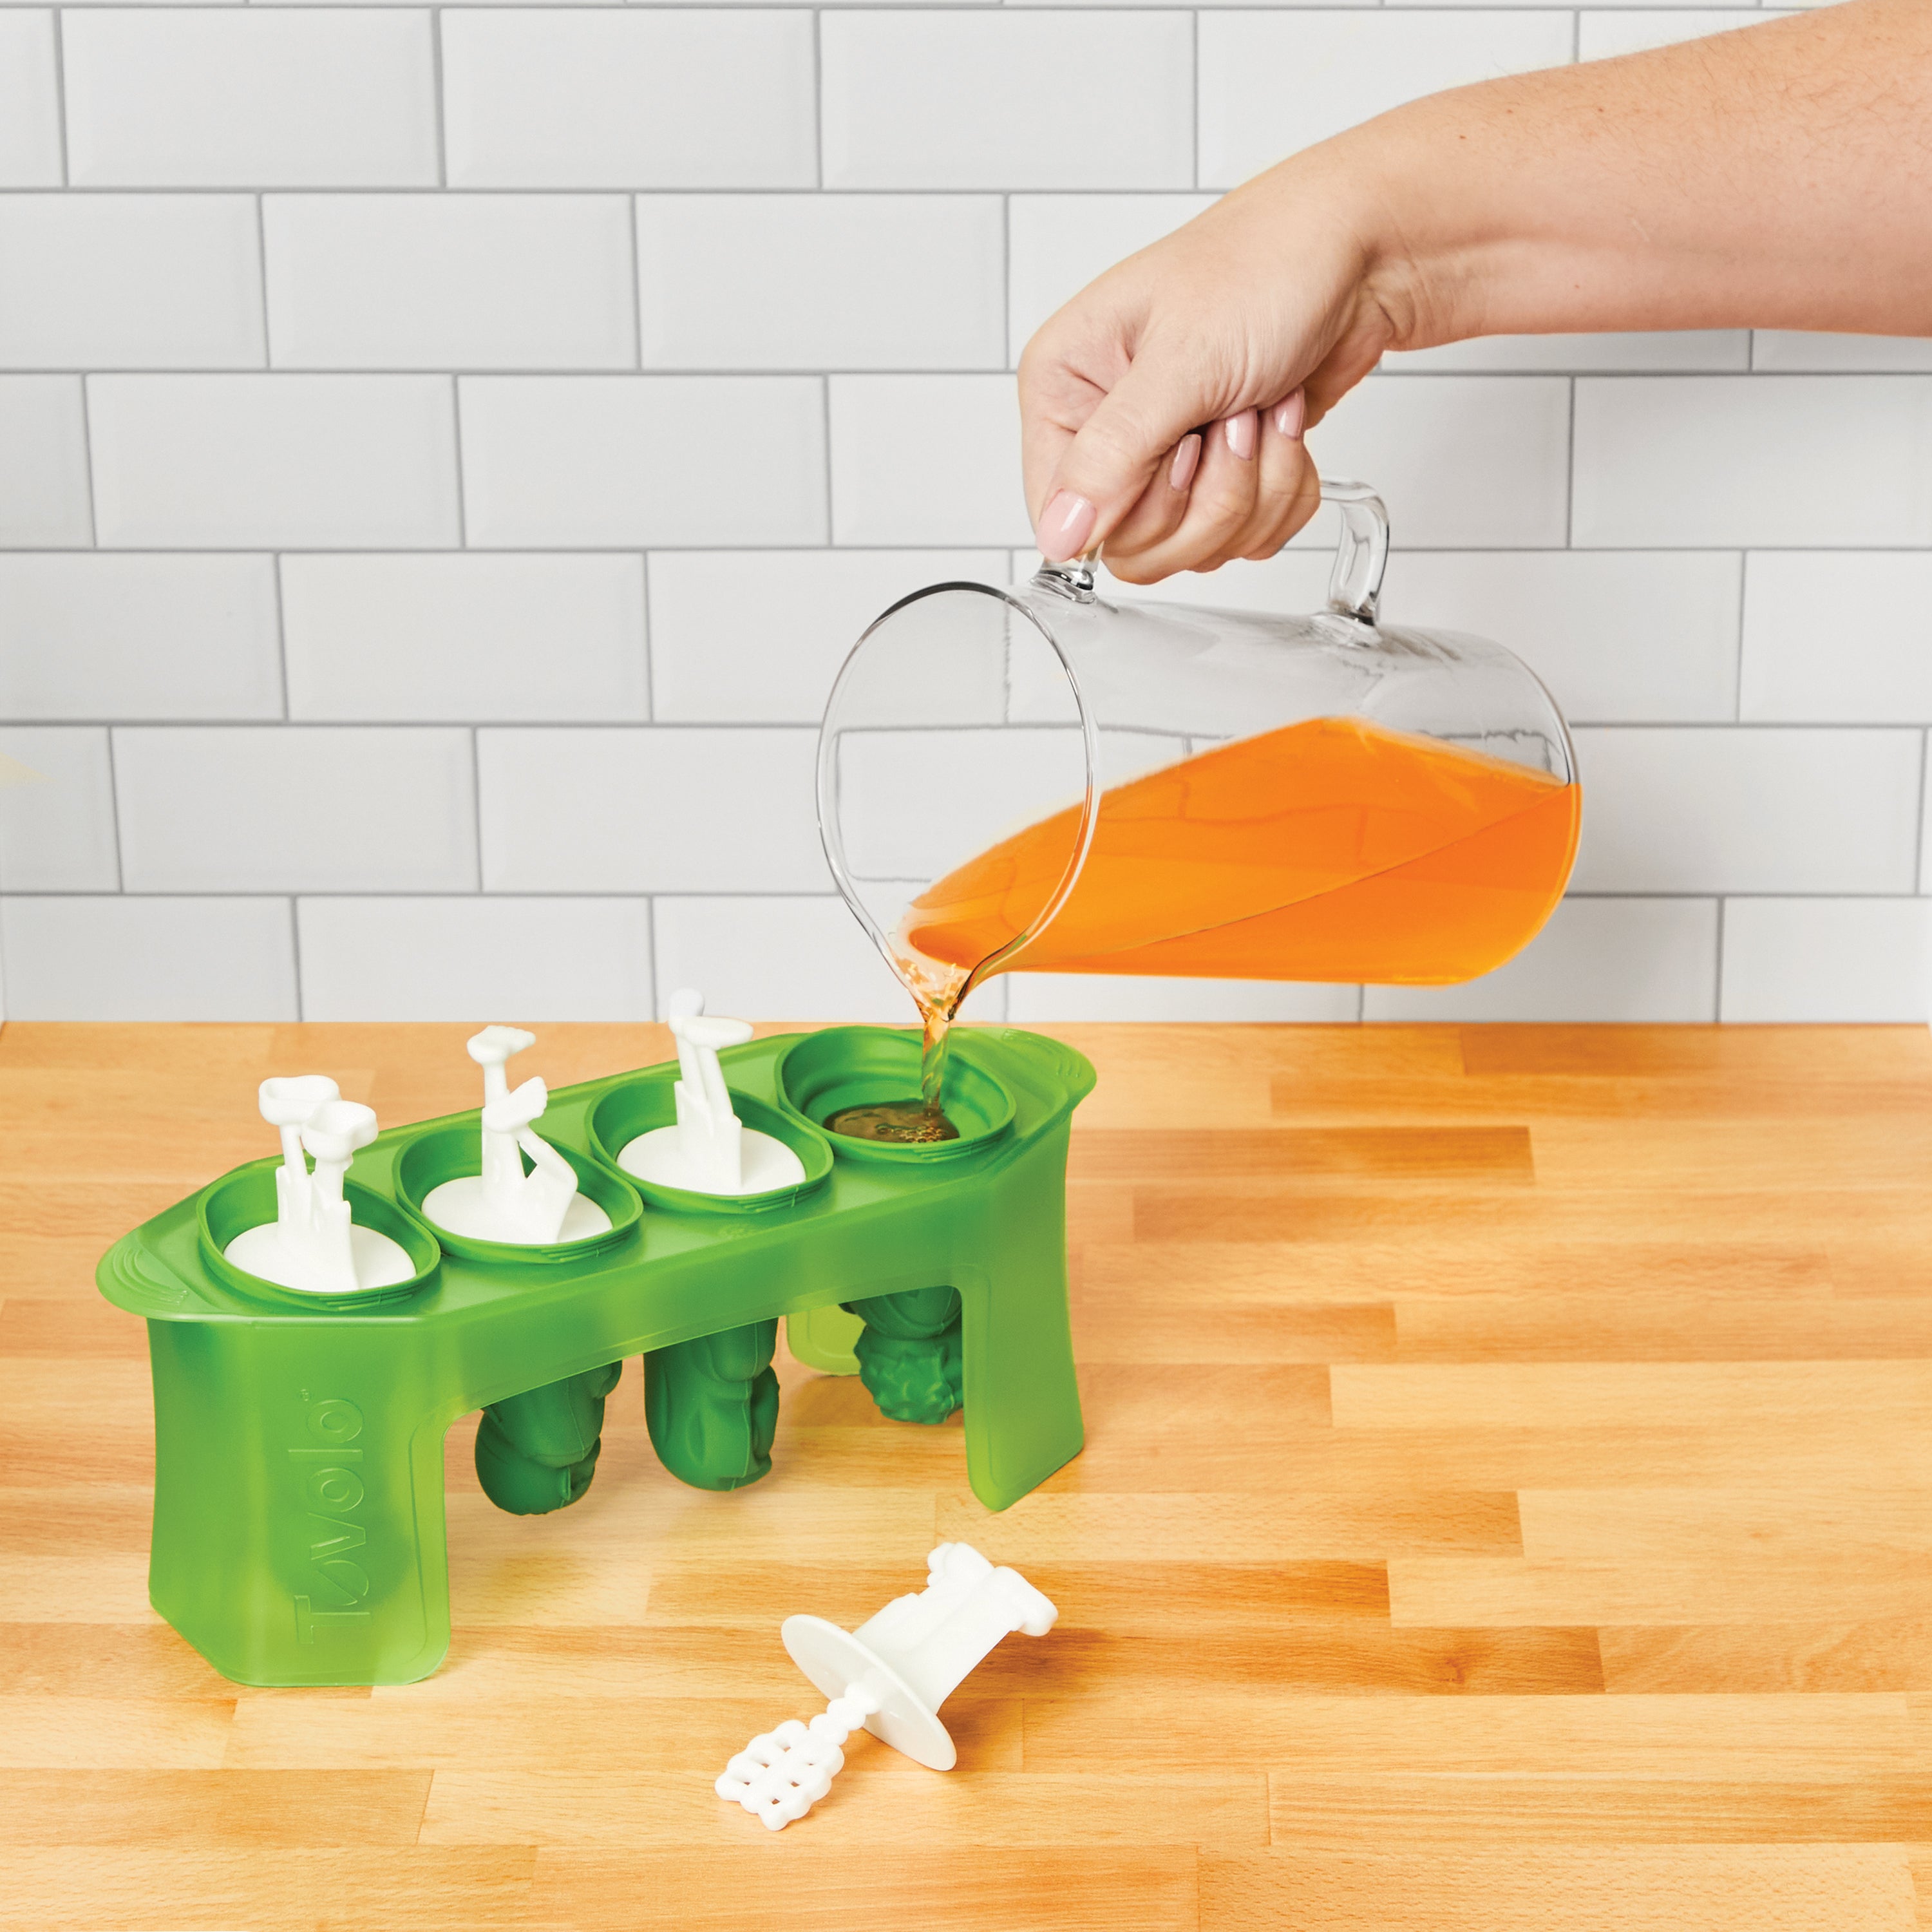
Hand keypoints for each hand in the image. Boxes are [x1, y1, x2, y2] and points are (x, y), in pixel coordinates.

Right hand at [1018, 155, 1405, 581]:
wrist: (1360, 255)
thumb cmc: (1266, 267)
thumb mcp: (1182, 359)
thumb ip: (1112, 456)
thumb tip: (1056, 535)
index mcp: (1065, 389)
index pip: (1063, 517)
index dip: (1134, 506)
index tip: (1181, 446)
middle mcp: (1105, 431)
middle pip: (1135, 547)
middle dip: (1208, 493)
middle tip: (1231, 418)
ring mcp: (1165, 459)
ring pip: (1195, 549)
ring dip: (1253, 487)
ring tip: (1261, 410)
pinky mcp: (1218, 478)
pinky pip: (1243, 540)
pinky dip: (1281, 489)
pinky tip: (1282, 427)